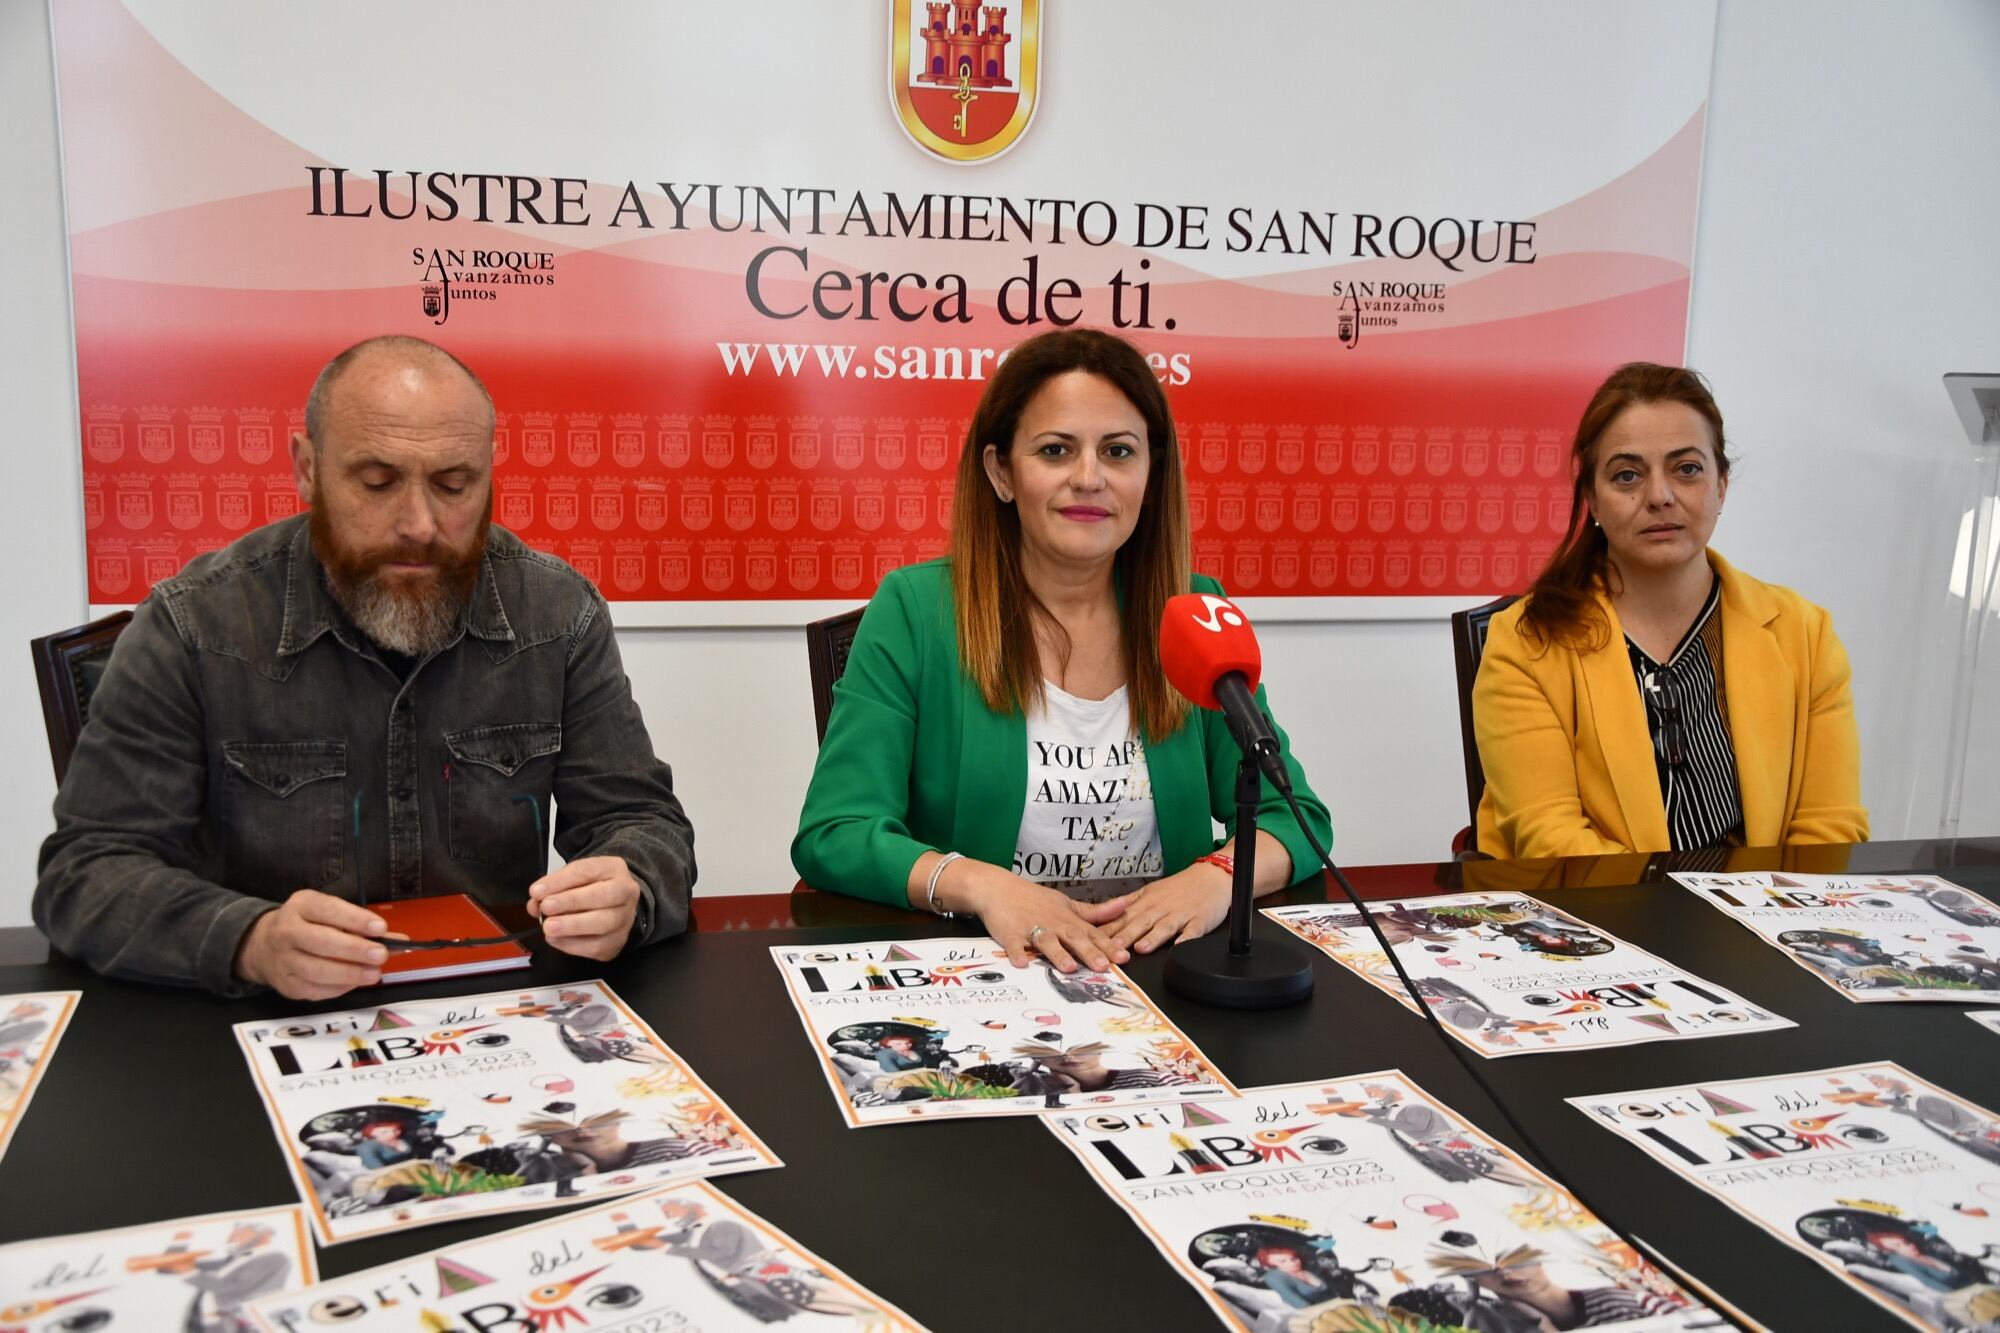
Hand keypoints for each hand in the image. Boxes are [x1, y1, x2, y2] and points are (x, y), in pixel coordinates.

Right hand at [235, 889, 388, 999]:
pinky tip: (354, 982)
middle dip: (354, 950)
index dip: (355, 919)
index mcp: (302, 905)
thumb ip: (364, 927)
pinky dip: (338, 988)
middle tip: (381, 955)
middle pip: (320, 941)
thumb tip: (400, 941)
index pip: (328, 910)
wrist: (264, 944)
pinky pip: (314, 989)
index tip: (380, 928)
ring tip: (374, 974)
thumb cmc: (310, 925)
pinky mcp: (285, 984)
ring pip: (316, 969)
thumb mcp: (332, 914)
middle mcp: (287, 930)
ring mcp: (282, 959)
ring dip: (349, 974)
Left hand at [528, 856, 641, 960]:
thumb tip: (536, 902)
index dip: (561, 881)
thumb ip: (553, 887)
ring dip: (573, 926)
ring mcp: (625, 918)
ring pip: (604, 923)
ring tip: (549, 927)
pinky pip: (598, 946)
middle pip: (603, 896)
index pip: (588, 871)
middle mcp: (626, 892)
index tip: (537, 891)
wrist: (613, 904)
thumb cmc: (590, 888)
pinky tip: (555, 939)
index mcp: (613, 869)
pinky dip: (573, 945)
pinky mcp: (618, 941)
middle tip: (547, 907)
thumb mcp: (571, 877)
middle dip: (572, 902)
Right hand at [955, 868, 1126, 973]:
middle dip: (1089, 952)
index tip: (1123, 957)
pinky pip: (1013, 945)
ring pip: (1046, 941)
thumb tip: (1124, 906)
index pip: (1092, 933)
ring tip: (1069, 968)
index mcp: (1067, 919)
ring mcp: (1031, 928)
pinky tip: (1021, 963)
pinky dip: (1017, 953)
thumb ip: (1094, 911)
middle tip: (1103, 966)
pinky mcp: (1010, 934)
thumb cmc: (1035, 899)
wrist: (999, 888)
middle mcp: (1053, 924)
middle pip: (1073, 938)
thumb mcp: (1067, 903)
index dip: (1108, 945)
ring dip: (1058, 954)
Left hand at [1086, 862, 1232, 955]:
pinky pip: (1192, 932)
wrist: (1212, 876)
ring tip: (1140, 949)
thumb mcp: (1150, 891)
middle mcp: (1160, 908)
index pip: (1122, 916)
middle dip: (1124, 936)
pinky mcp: (1199, 921)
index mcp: (1146, 901)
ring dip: (1151, 938)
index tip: (1092, 940)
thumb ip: (1128, 904)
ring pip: (1163, 926)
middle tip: (1110, 949)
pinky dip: (1185, 940)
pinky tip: (1178, 948)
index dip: (1107, 929)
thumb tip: (1102, 916)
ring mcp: (1180, 915)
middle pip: (1139, 922)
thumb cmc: (1181, 887)